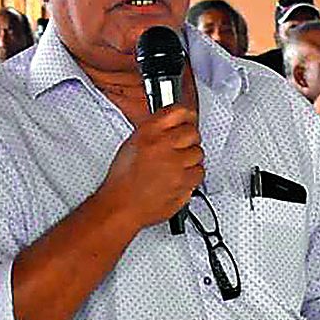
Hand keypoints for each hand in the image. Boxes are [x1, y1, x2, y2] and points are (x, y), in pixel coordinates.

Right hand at [97, 105, 204, 230]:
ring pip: (198, 154)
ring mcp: (176, 166)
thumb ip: (154, 132)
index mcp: (148, 133)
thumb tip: (173, 124)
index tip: (189, 119)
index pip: (179, 112)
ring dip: (190, 159)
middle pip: (193, 133)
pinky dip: (191, 177)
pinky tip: (179, 179)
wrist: (121, 207)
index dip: (186, 116)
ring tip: (176, 167)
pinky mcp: (184, 184)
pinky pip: (199, 174)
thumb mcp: (131, 145)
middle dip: (189, 139)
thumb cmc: (122, 181)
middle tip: (181, 147)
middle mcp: (163, 147)